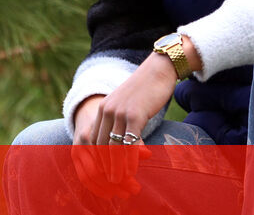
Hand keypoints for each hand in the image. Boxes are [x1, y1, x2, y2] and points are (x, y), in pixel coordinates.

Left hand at [69, 55, 176, 197]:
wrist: (158, 70)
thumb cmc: (146, 91)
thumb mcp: (128, 107)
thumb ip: (122, 123)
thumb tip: (123, 145)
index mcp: (102, 108)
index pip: (94, 139)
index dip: (98, 158)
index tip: (103, 172)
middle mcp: (107, 110)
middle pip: (101, 145)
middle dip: (105, 166)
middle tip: (111, 182)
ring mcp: (120, 112)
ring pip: (114, 146)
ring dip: (116, 166)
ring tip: (119, 181)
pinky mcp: (135, 114)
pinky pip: (129, 141)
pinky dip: (130, 158)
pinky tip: (133, 169)